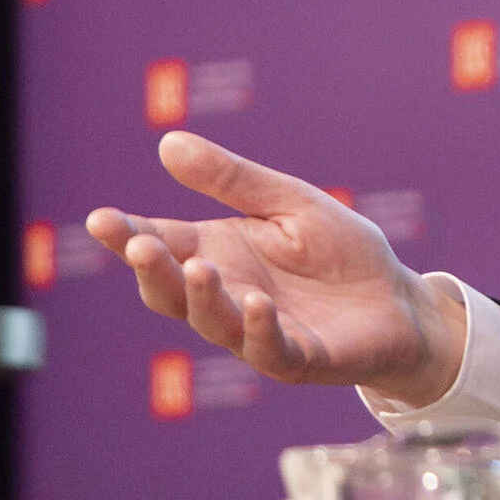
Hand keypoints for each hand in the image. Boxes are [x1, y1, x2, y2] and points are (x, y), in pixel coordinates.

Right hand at [86, 132, 465, 404]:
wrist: (399, 299)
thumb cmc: (340, 251)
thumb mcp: (290, 203)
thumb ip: (233, 180)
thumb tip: (167, 142)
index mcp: (219, 253)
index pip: (162, 244)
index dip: (129, 235)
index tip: (101, 219)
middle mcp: (228, 295)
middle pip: (172, 291)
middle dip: (153, 270)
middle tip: (140, 244)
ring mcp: (258, 331)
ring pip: (215, 322)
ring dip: (203, 298)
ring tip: (199, 268)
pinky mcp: (298, 357)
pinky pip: (271, 348)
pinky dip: (260, 329)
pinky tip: (258, 304)